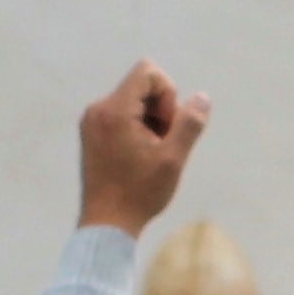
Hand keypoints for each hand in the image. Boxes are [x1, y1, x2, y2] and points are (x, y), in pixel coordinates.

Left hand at [78, 61, 209, 234]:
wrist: (107, 222)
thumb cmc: (140, 192)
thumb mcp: (173, 158)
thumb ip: (189, 124)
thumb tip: (202, 97)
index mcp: (114, 110)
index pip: (147, 72)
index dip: (168, 93)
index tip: (168, 125)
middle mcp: (98, 109)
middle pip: (141, 87)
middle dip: (161, 109)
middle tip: (163, 143)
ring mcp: (91, 121)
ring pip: (133, 102)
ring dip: (150, 121)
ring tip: (151, 153)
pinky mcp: (91, 133)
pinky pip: (121, 115)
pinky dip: (137, 128)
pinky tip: (139, 156)